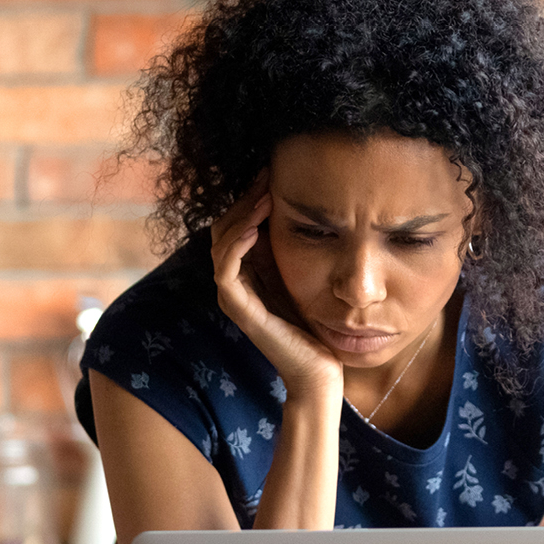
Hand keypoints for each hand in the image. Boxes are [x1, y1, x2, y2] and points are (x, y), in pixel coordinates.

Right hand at [211, 171, 342, 401]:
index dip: (249, 198)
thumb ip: (294, 249)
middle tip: (265, 176)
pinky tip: (254, 227)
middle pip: (224, 228)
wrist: (321, 370)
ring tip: (263, 195)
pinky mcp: (240, 310)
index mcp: (250, 272)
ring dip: (240, 216)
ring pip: (221, 244)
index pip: (236, 224)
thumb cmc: (318, 326)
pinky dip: (236, 244)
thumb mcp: (307, 276)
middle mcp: (236, 282)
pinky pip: (226, 270)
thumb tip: (299, 208)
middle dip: (244, 200)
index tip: (270, 173)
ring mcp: (235, 297)